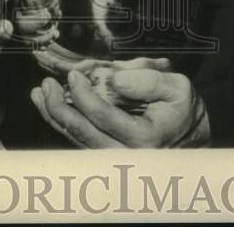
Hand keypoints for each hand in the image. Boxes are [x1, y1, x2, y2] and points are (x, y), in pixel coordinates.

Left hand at [30, 62, 210, 147]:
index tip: (73, 75)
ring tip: (39, 94)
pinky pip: (78, 141)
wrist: (194, 137)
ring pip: (75, 140)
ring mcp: (113, 158)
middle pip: (82, 134)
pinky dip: (62, 123)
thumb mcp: (177, 87)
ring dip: (54, 116)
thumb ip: (147, 81)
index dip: (84, 95)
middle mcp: (125, 155)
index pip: (104, 117)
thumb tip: (114, 79)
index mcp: (144, 139)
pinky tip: (49, 106)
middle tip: (47, 85)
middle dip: (59, 108)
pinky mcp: (106, 155)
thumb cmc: (183, 110)